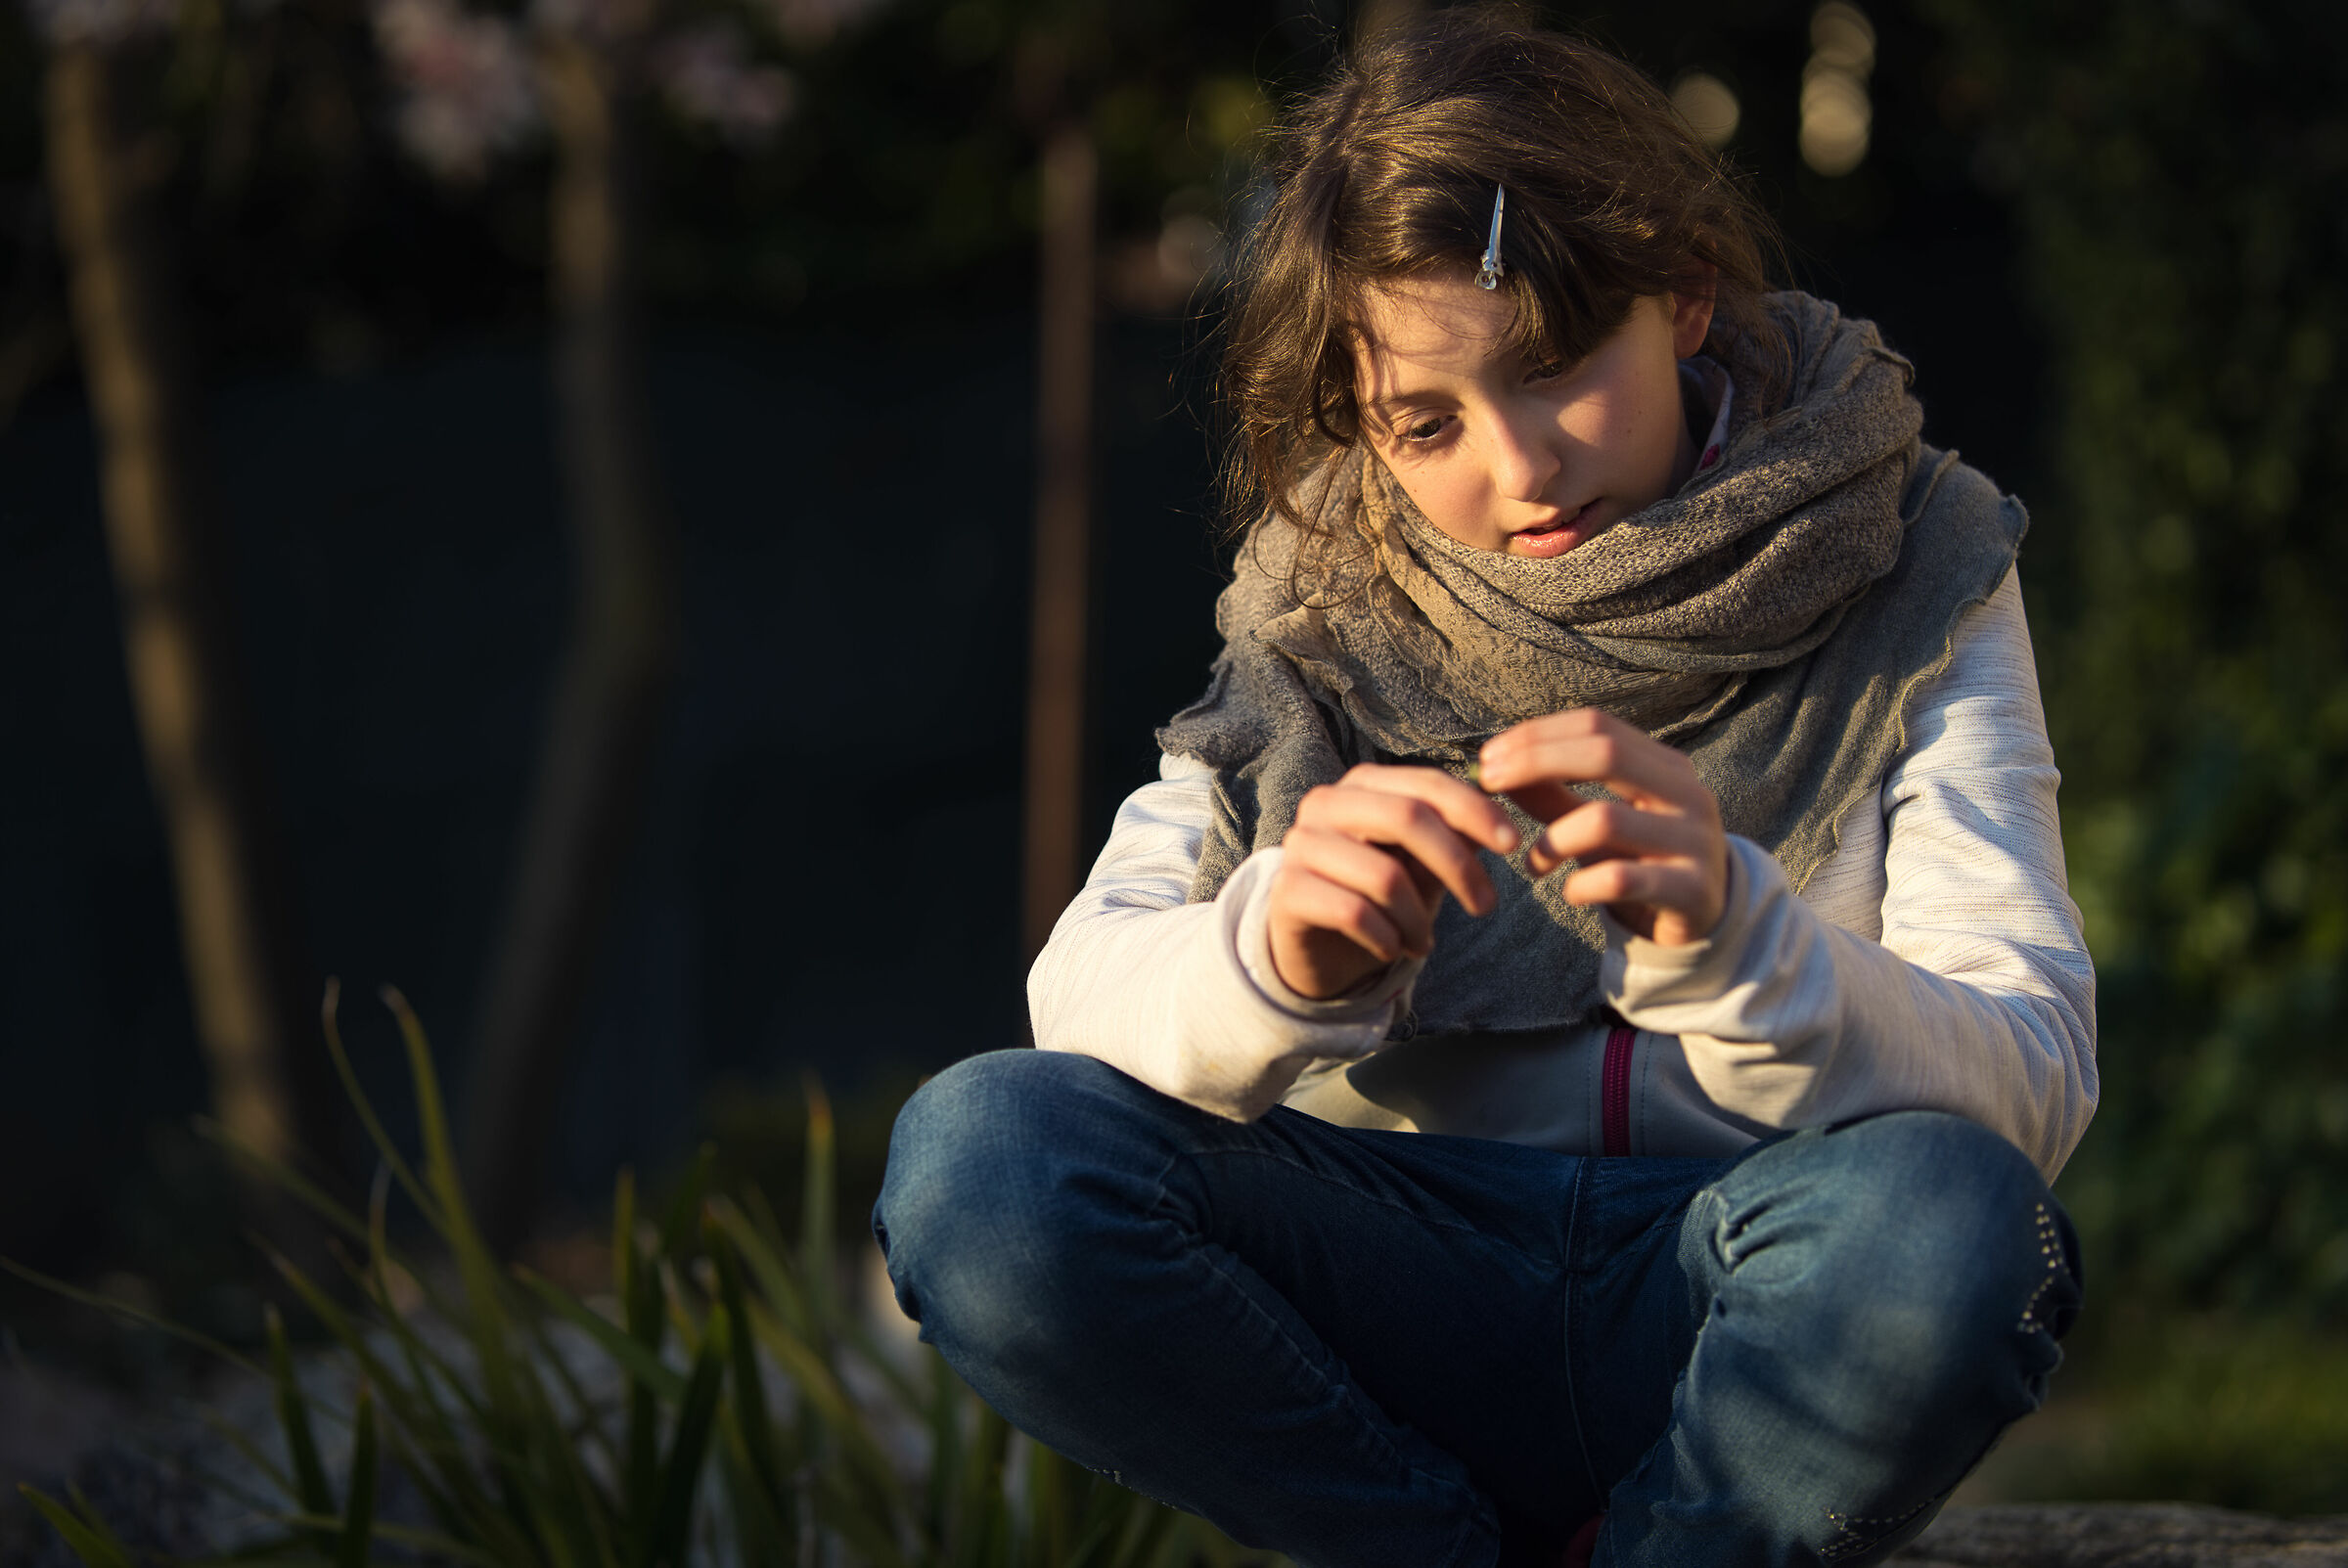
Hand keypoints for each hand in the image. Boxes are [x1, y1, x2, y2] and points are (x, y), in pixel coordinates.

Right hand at [1268, 764, 1519, 999]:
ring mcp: (1300, 845)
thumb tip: (1503, 824)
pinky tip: (1392, 950)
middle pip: (1406, 817)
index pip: (1426, 783)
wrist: (1318, 949)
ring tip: (1425, 943)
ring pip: (1384, 875)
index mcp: (1364, 785)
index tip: (1514, 844)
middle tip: (1486, 904)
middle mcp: (1326, 803)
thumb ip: (1456, 838)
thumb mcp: (1424, 865)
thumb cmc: (1380, 897)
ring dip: (1419, 920)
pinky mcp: (1287, 891)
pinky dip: (1386, 938)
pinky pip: (1354, 913)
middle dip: (1457, 865)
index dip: (1474, 810)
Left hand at [1476, 709, 1727, 946]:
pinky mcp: (1690, 890)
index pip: (1597, 726)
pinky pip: (1619, 879)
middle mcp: (1688, 794)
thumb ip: (1552, 793)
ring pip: (1606, 820)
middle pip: (1605, 754)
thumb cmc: (1640, 859)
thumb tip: (1494, 765)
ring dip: (1551, 840)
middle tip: (1488, 785)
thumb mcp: (1596, 820)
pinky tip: (1569, 893)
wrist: (1705, 918)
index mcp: (1665, 765)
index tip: (1488, 757)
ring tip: (1533, 863)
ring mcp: (1694, 841)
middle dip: (1535, 763)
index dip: (1537, 735)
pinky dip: (1579, 885)